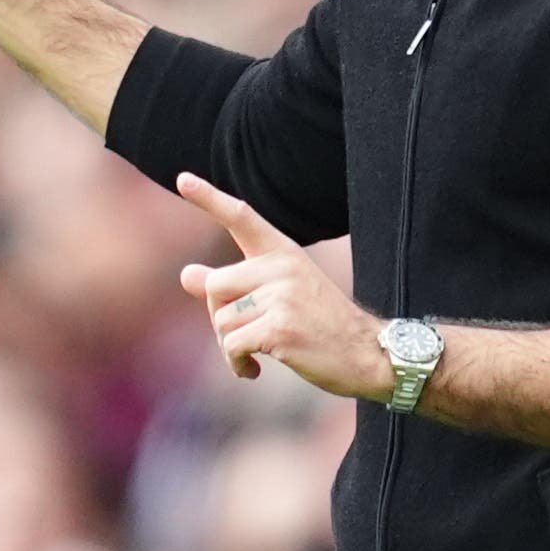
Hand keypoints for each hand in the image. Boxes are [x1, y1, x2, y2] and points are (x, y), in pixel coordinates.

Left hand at [176, 172, 391, 398]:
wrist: (367, 355)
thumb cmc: (321, 325)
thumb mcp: (281, 295)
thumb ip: (234, 285)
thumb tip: (186, 275)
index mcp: (284, 253)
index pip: (242, 217)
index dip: (208, 198)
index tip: (182, 180)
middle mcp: (282, 267)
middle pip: (215, 285)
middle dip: (218, 317)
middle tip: (241, 336)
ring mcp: (283, 297)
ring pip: (221, 321)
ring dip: (229, 346)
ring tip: (254, 355)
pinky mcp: (280, 328)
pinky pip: (232, 345)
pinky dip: (237, 364)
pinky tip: (253, 370)